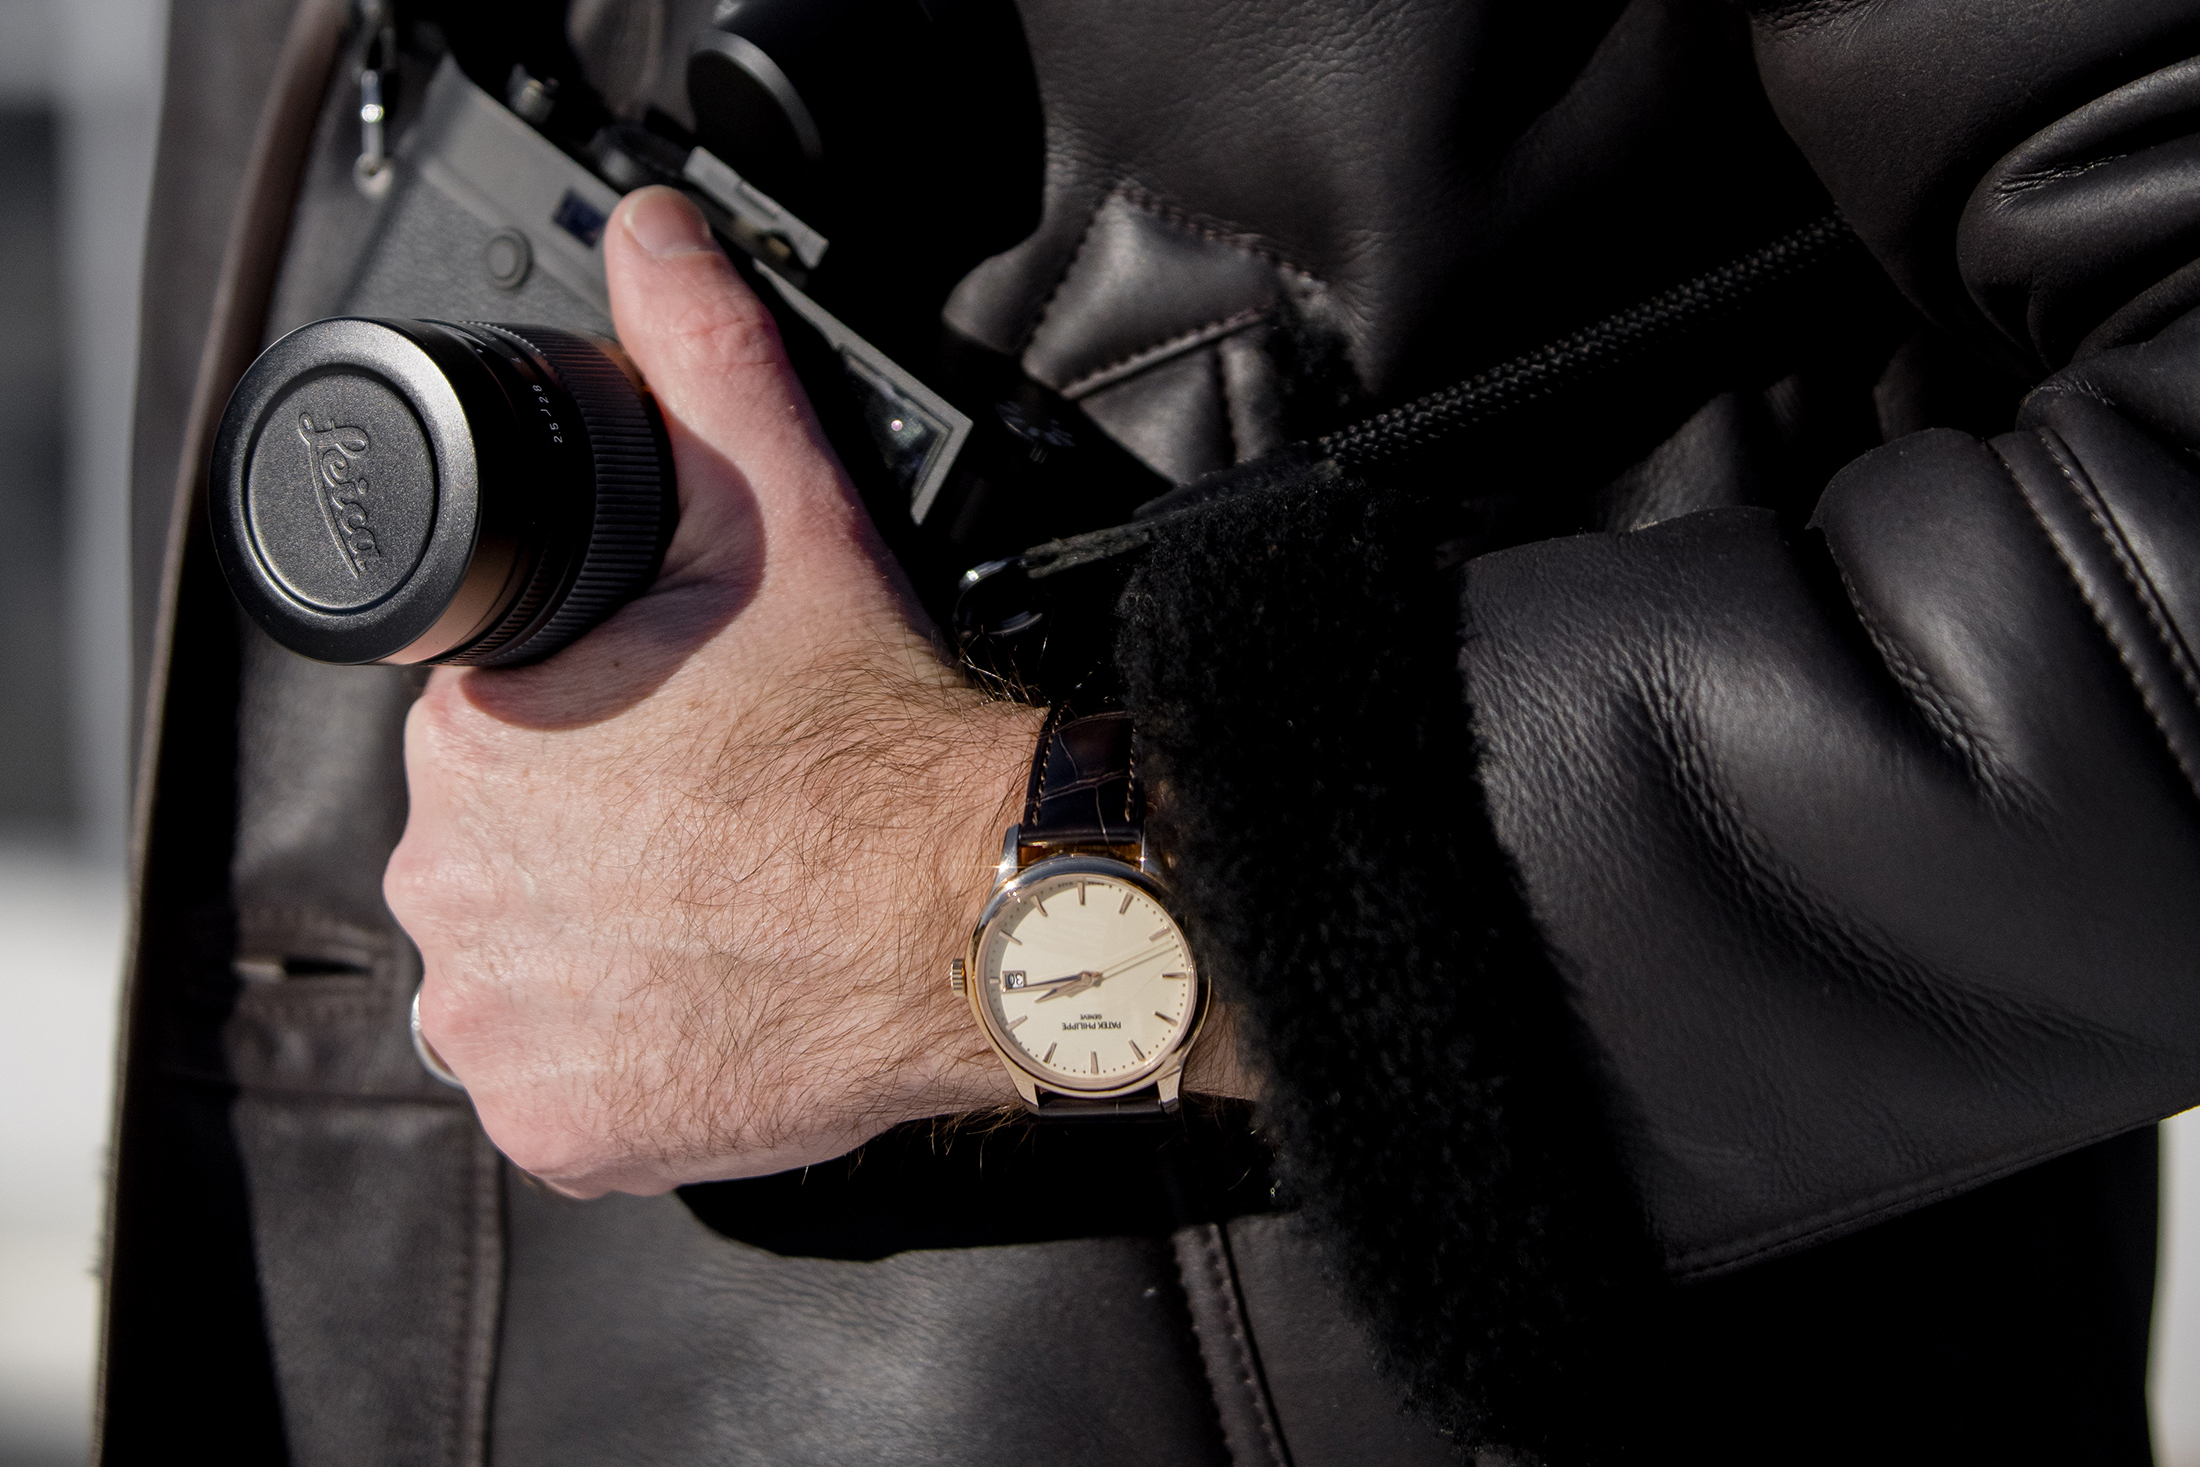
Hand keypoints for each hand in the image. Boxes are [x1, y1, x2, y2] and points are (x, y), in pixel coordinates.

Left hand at [388, 188, 1252, 1200]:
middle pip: (501, 860)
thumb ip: (699, 358)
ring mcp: (508, 1028)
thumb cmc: (877, 730)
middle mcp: (457, 892)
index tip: (676, 749)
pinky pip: (569, 1092)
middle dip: (592, 848)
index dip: (587, 737)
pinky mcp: (568, 1133)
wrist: (985, 910)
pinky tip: (715, 1006)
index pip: (491, 737)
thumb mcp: (782, 506)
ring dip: (600, 954)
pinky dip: (629, 1060)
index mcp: (477, 743)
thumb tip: (650, 235)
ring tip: (725, 918)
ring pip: (526, 976)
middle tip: (720, 832)